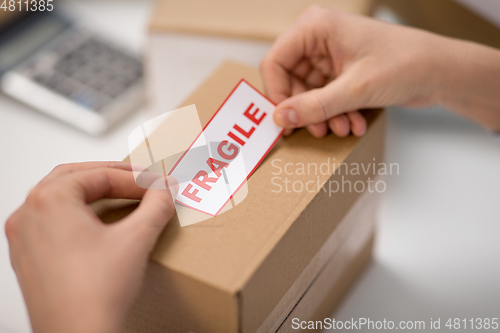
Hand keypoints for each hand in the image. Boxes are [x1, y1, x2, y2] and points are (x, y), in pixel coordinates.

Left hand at [5, 162, 175, 332]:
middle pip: (74, 177)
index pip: (100, 175)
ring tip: (123, 198)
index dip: (135, 178)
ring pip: (61, 198)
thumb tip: (164, 191)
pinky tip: (101, 226)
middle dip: (111, 176)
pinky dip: (79, 214)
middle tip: (140, 181)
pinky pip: (53, 222)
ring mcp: (25, 238)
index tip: (157, 185)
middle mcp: (29, 215)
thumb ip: (156, 206)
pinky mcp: (29, 259)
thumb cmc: (94, 296)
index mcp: (49, 201)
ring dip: (94, 193)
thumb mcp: (136, 239)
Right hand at [260, 6, 499, 135]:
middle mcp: (317, 39)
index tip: (285, 121)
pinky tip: (354, 123)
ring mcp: (328, 56)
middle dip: (306, 110)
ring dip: (323, 116)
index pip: (275, 62)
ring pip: (307, 94)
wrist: (439, 70)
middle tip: (319, 130)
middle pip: (289, 81)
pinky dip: (334, 113)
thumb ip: (314, 106)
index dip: (276, 94)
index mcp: (315, 27)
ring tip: (344, 128)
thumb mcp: (354, 90)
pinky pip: (323, 97)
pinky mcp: (339, 71)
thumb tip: (279, 119)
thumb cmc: (404, 63)